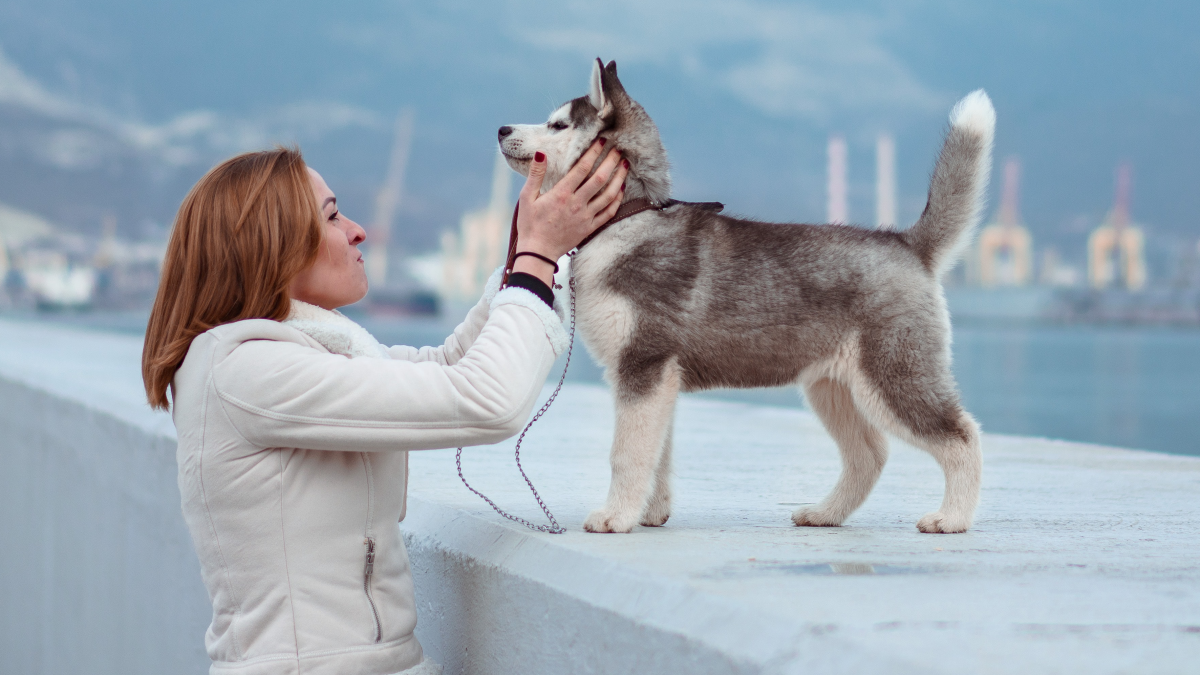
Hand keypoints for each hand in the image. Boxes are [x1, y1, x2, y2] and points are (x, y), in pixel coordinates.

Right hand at [511, 140, 629, 284]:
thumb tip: (541, 153)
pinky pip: (608, 213)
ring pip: (608, 195)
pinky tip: (621, 190)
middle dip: (611, 161)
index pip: (582, 168)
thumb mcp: (526, 197)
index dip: (594, 152)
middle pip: (599, 179)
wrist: (538, 252)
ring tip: (625, 165)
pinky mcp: (590, 228)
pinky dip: (617, 200)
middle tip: (618, 149)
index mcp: (561, 194)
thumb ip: (535, 174)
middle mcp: (577, 204)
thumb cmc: (530, 224)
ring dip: (618, 178)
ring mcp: (585, 217)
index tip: (602, 141)